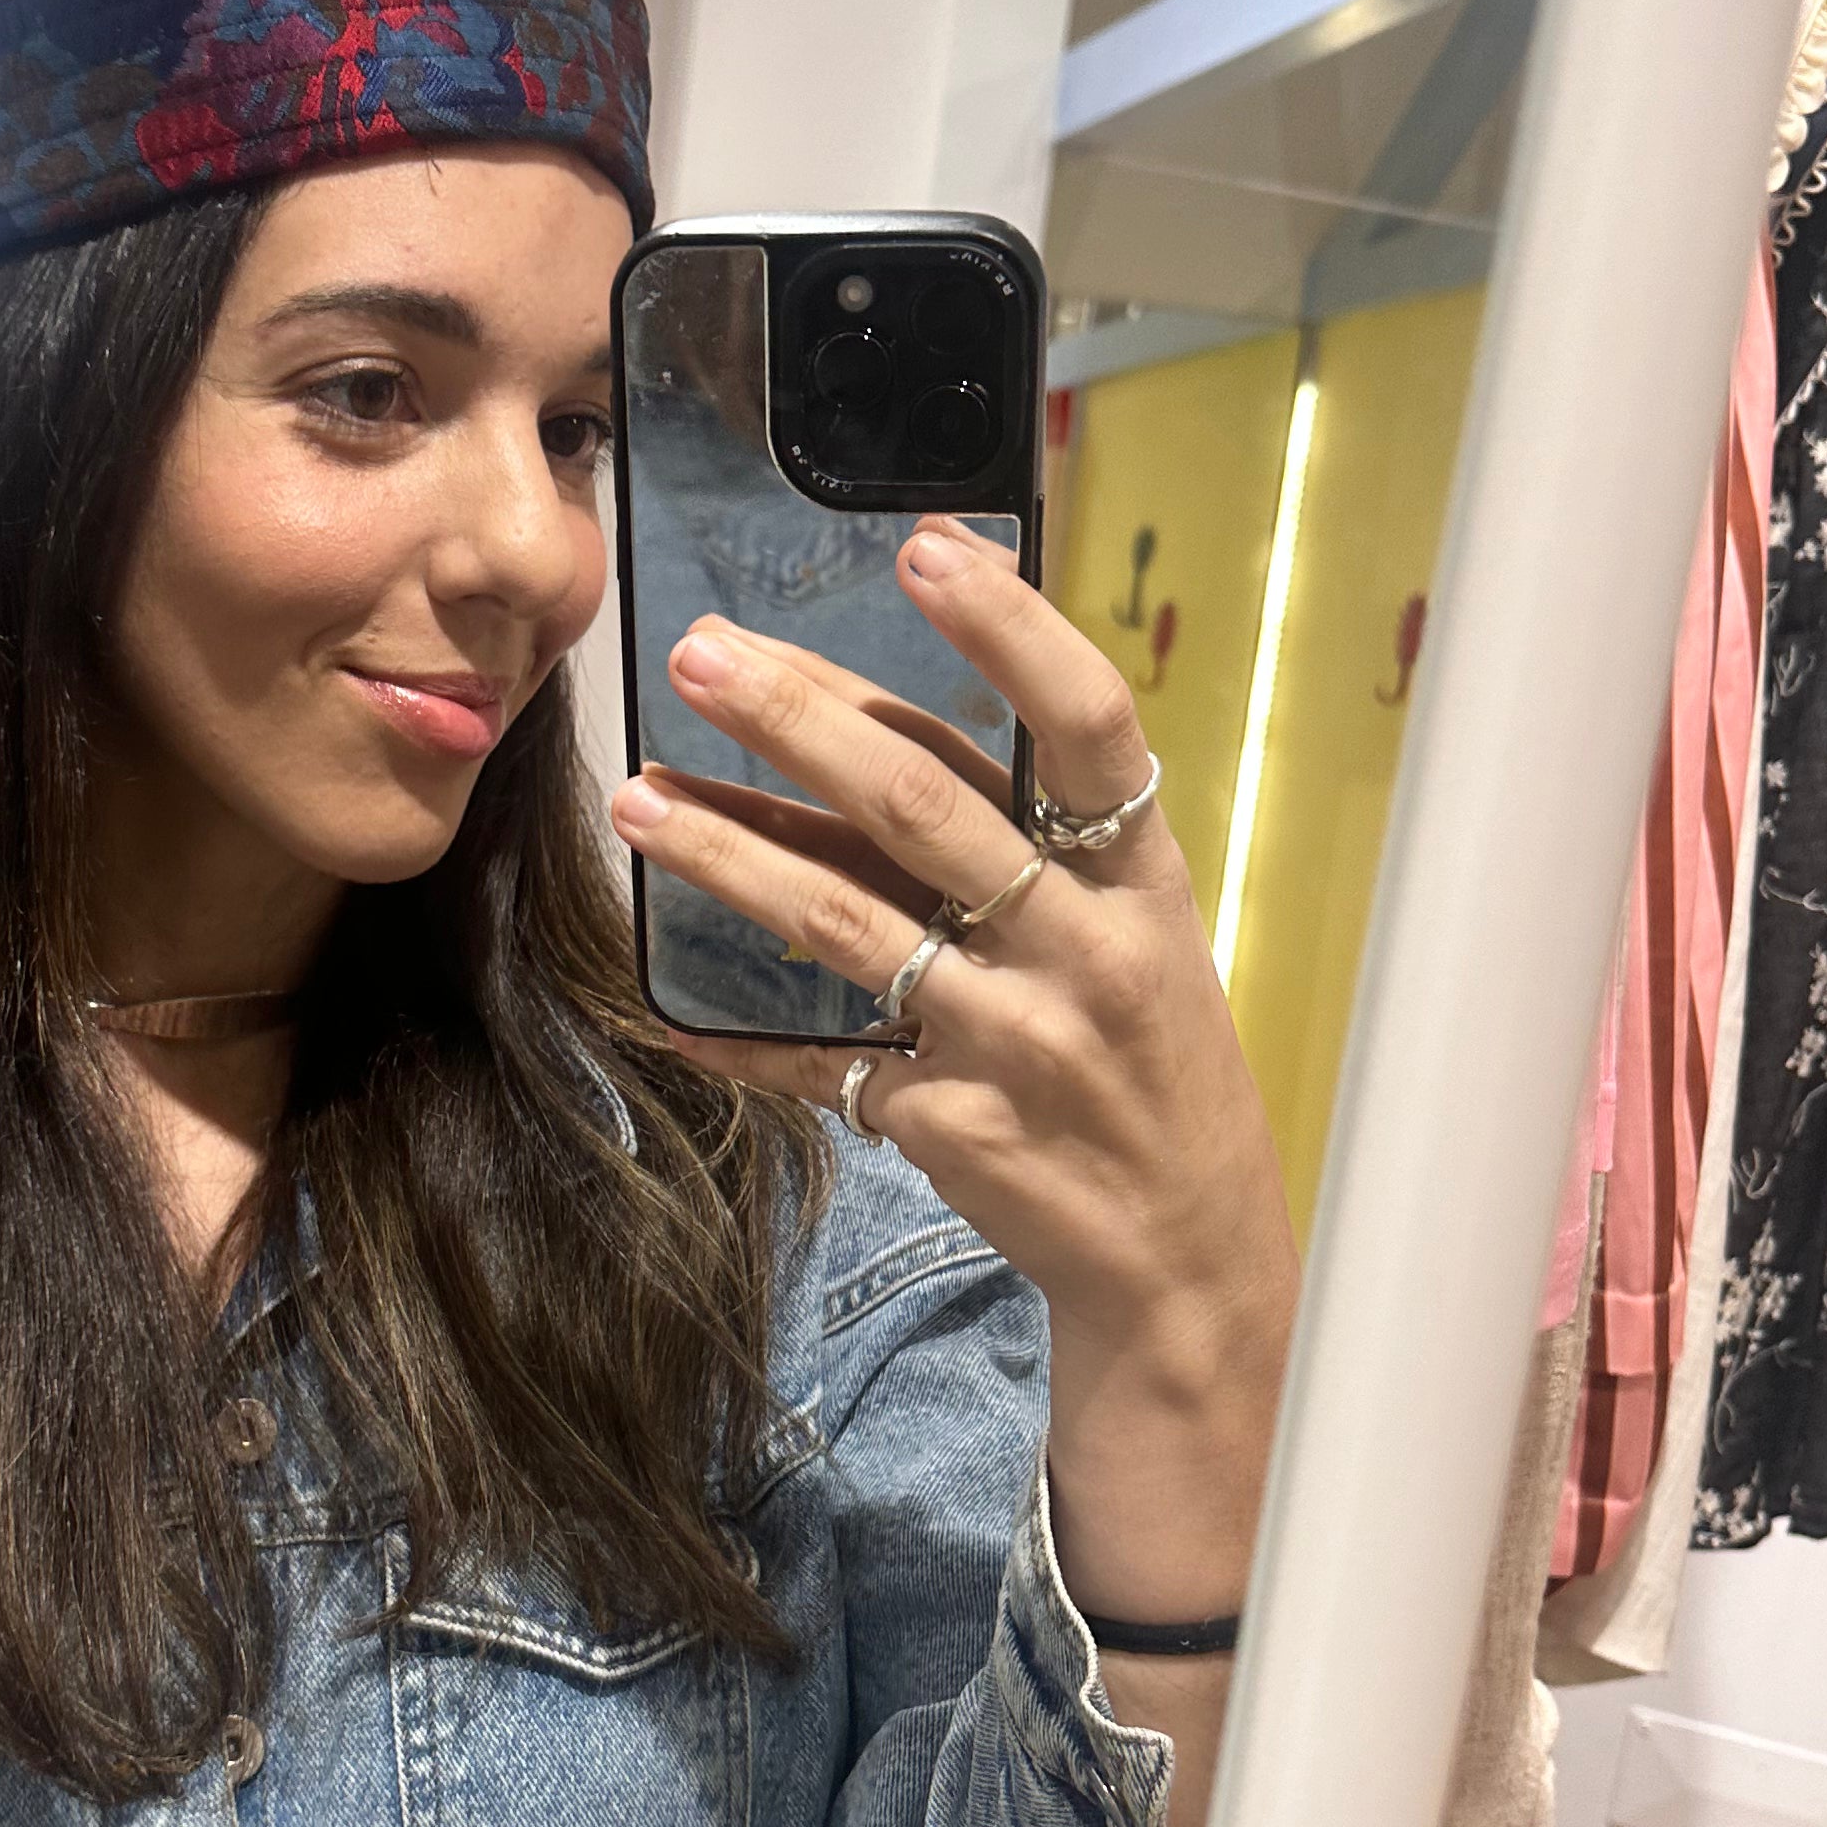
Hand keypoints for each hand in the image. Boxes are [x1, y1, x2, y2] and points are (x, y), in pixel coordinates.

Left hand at [609, 525, 1299, 1826]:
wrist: (1191, 1279)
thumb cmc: (1145, 1082)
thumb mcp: (1124, 947)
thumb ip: (1014, 852)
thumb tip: (852, 735)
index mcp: (1140, 877)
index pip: (1088, 721)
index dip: (1009, 628)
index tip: (921, 547)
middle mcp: (1088, 947)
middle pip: (933, 804)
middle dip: (804, 720)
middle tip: (697, 658)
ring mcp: (1021, 1043)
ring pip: (852, 926)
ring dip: (732, 857)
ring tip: (635, 802)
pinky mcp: (957, 1130)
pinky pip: (819, 1067)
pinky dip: (737, 1042)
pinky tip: (657, 1012)